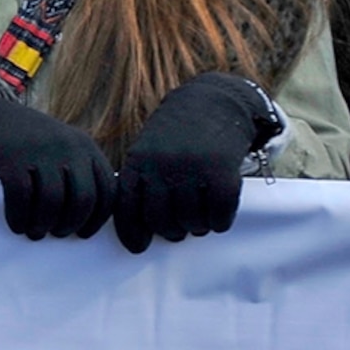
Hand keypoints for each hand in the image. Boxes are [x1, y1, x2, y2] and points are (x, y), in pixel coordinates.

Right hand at [0, 94, 113, 241]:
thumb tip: (87, 215)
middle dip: (70, 224)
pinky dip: (19, 217)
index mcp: (86, 147)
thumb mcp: (62, 147)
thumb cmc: (27, 142)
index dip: (97, 218)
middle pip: (82, 199)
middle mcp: (68, 148)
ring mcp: (40, 152)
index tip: (84, 233)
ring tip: (35, 233)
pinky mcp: (12, 158)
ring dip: (43, 225)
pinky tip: (17, 225)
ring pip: (52, 202)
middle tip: (57, 233)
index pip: (106, 190)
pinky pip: (21, 197)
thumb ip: (79, 171)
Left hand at [112, 72, 273, 252]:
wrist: (212, 101)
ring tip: (199, 222)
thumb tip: (137, 238)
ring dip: (197, 228)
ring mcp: (192, 168)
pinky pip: (219, 214)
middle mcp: (162, 166)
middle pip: (161, 220)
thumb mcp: (147, 152)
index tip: (139, 248)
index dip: (132, 233)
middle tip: (179, 231)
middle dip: (170, 232)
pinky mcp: (222, 171)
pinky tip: (218, 218)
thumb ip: (140, 186)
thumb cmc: (176, 136)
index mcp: (138, 162)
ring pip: (190, 221)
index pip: (127, 208)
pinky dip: (219, 222)